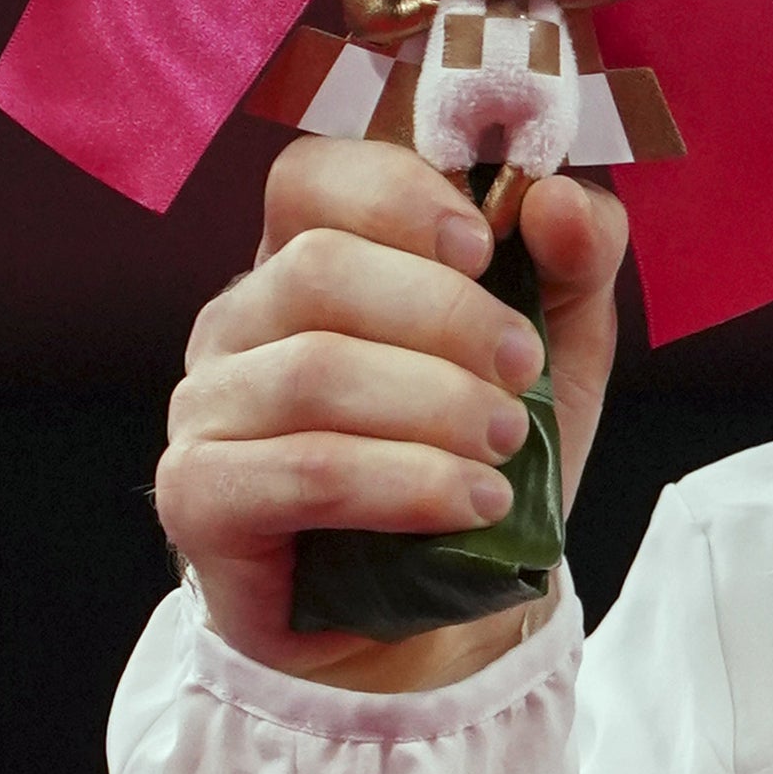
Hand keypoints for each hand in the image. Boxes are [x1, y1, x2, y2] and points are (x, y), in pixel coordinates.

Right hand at [158, 138, 627, 689]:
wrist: (440, 596)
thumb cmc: (480, 449)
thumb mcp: (560, 346)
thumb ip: (573, 260)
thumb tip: (560, 196)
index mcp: (309, 258)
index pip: (311, 177)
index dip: (399, 197)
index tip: (488, 248)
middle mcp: (239, 320)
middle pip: (321, 268)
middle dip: (446, 316)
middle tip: (521, 373)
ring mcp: (205, 406)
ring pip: (315, 370)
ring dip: (435, 406)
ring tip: (505, 448)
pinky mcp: (199, 496)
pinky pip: (303, 470)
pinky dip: (406, 484)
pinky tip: (471, 503)